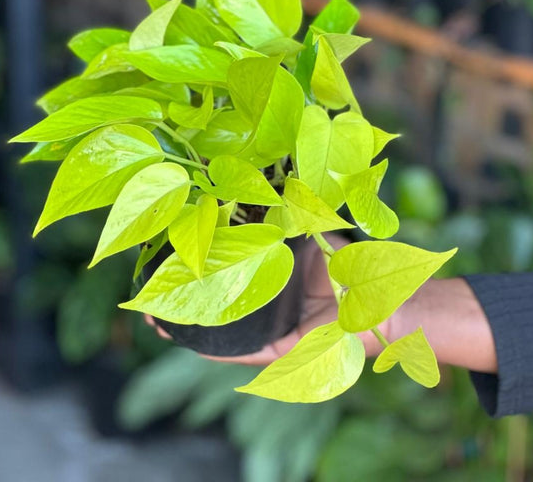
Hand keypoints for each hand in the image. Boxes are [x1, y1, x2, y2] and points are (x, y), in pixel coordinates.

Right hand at [146, 237, 497, 372]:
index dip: (197, 260)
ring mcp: (269, 327)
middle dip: (180, 294)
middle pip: (215, 299)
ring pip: (217, 327)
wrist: (384, 297)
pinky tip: (179, 333)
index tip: (167, 247)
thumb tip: (253, 180)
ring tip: (152, 312)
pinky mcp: (276, 351)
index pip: (228, 267)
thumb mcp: (310, 228)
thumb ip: (285, 211)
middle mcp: (266, 301)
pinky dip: (207, 344)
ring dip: (184, 321)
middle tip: (147, 286)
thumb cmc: (353, 260)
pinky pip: (235, 350)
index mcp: (273, 272)